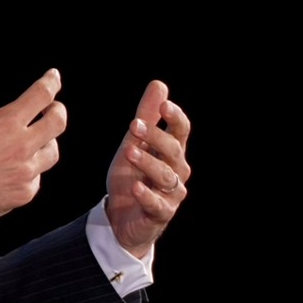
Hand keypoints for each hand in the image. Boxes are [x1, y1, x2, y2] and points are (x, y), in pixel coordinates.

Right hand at [0, 38, 66, 227]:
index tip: (53, 77)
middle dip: (58, 110)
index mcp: (7, 123)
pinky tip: (15, 165)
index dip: (51, 82)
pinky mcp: (22, 194)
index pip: (43, 95)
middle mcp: (21, 148)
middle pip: (58, 122)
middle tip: (52, 107)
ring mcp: (24, 173)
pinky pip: (37, 178)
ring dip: (46, 141)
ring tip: (34, 137)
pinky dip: (30, 169)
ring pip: (52, 152)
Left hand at [103, 81, 190, 256]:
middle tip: (134, 125)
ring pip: (165, 176)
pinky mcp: (160, 214)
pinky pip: (157, 204)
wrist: (121, 217)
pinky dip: (146, 196)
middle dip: (155, 137)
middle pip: (173, 151)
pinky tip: (136, 187)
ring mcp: (171, 194)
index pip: (181, 132)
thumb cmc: (133, 175)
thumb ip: (147, 117)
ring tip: (129, 152)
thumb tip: (159, 85)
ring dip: (148, 163)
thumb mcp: (135, 144)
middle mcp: (177, 171)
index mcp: (172, 152)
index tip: (164, 105)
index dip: (175, 118)